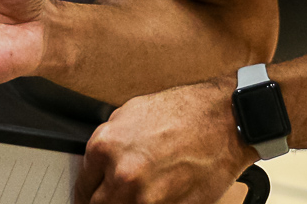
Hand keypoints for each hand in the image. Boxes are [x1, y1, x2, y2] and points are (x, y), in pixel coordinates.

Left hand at [77, 78, 255, 203]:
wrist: (223, 119)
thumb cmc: (182, 112)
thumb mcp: (129, 114)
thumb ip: (108, 145)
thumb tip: (97, 165)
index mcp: (105, 148)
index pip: (83, 187)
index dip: (87, 194)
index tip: (91, 198)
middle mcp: (123, 175)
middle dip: (105, 203)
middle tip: (113, 198)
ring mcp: (149, 197)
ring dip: (130, 203)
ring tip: (143, 194)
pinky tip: (162, 195)